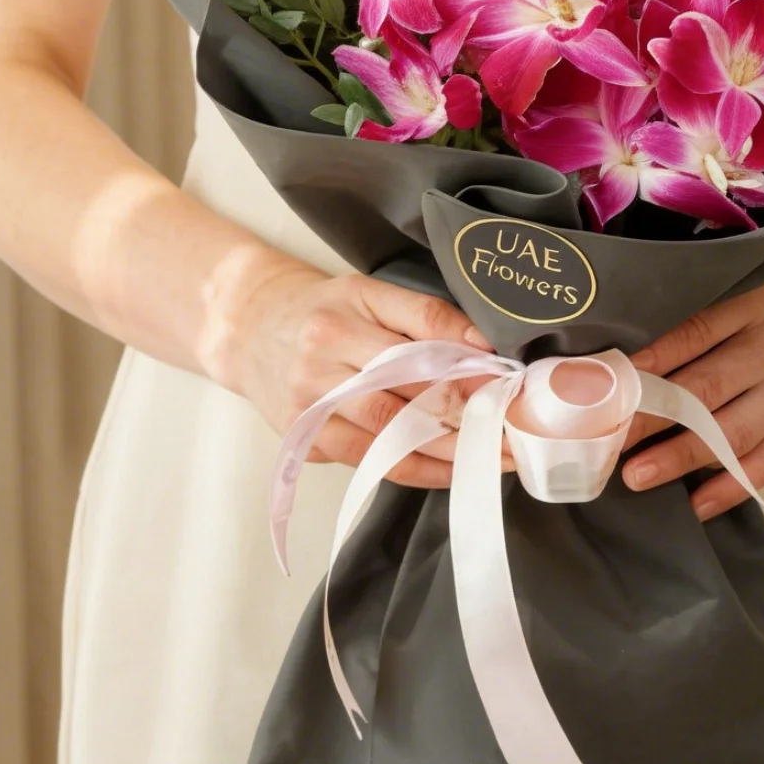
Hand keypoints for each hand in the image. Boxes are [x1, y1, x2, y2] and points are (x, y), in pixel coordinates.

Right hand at [219, 256, 494, 485]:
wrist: (247, 330)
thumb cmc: (319, 311)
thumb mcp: (368, 293)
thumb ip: (425, 316)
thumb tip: (484, 344)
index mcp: (344, 318)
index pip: (418, 342)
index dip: (469, 368)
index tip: (509, 384)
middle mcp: (323, 364)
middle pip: (407, 396)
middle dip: (468, 415)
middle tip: (515, 430)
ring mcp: (312, 408)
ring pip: (391, 437)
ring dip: (450, 451)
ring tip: (496, 456)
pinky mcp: (306, 441)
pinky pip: (371, 462)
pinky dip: (417, 469)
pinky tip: (454, 469)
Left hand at [620, 273, 763, 519]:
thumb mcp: (754, 287)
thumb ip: (707, 314)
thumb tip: (634, 358)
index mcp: (761, 303)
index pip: (697, 332)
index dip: (652, 360)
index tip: (611, 384)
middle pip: (706, 389)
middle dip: (651, 419)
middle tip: (608, 440)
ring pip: (732, 433)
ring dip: (681, 457)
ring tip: (637, 476)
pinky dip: (730, 486)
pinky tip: (695, 503)